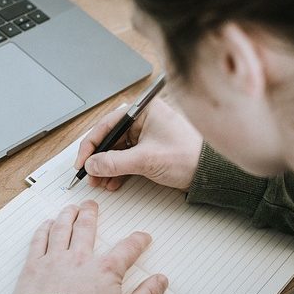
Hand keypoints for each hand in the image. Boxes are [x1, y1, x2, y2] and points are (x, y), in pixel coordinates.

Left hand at [12, 200, 167, 293]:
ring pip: (62, 228)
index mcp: (105, 270)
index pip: (126, 249)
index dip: (137, 241)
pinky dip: (43, 229)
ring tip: (70, 208)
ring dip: (67, 215)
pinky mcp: (33, 268)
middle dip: (91, 214)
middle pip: (86, 228)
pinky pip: (39, 240)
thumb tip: (160, 281)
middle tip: (91, 205)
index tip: (142, 237)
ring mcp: (54, 260)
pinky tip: (47, 224)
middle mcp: (79, 259)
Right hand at [75, 98, 202, 191]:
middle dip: (98, 159)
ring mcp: (146, 134)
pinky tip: (112, 182)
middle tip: (89, 174)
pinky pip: (126, 158)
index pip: (106, 125)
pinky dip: (118, 170)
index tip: (82, 162)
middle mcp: (143, 119)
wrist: (210, 172)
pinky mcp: (149, 149)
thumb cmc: (188, 156)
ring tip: (100, 181)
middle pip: (110, 138)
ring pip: (116, 150)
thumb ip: (115, 162)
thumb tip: (92, 164)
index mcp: (143, 110)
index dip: (91, 145)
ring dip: (106, 167)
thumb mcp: (146, 160)